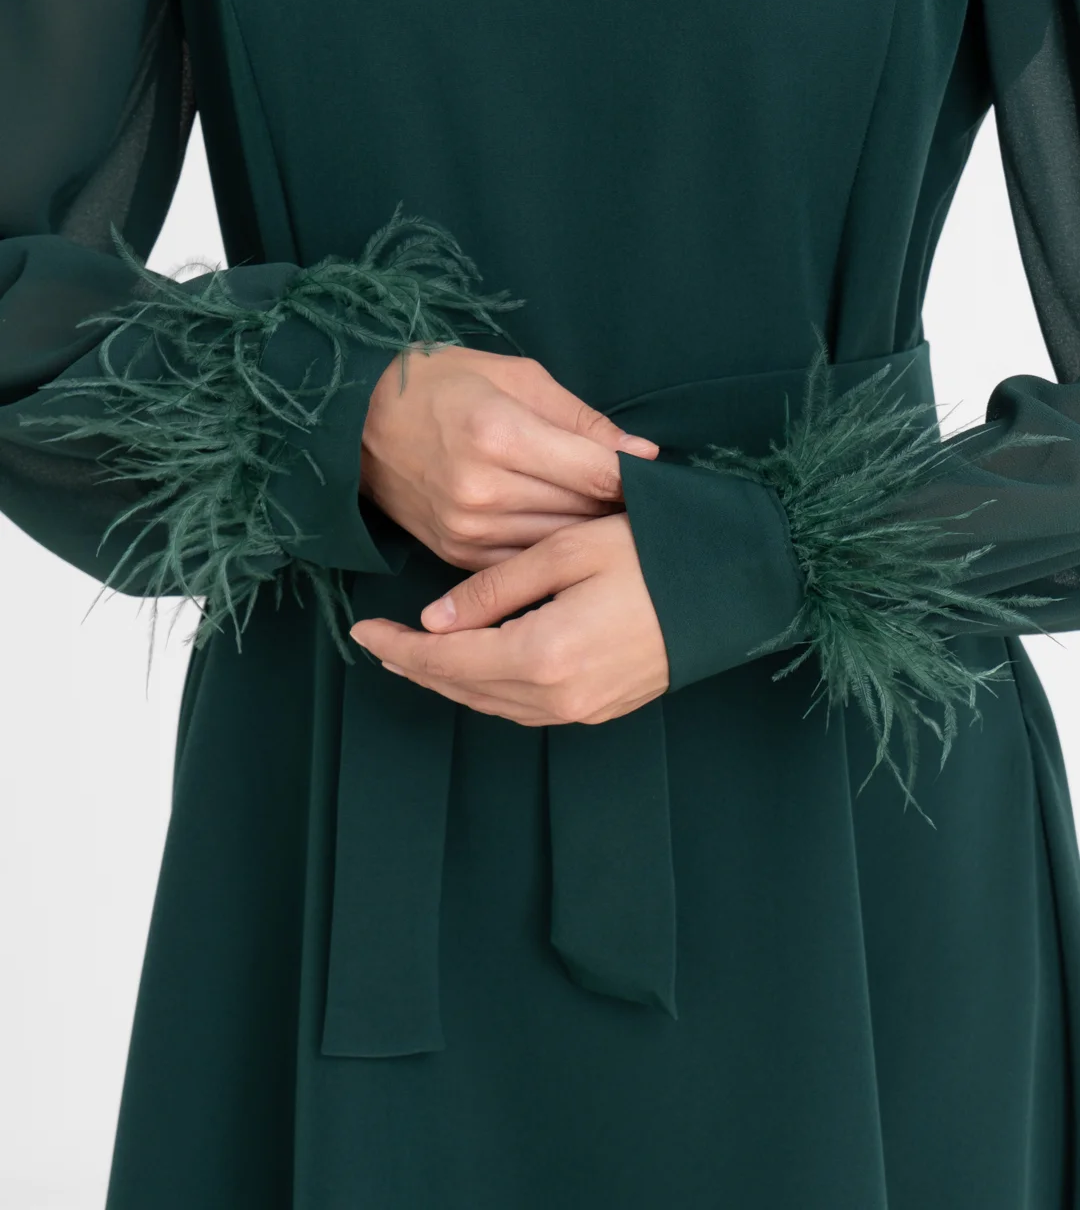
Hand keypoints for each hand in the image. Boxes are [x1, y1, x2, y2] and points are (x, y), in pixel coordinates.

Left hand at [349, 512, 669, 723]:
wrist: (742, 587)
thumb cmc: (659, 552)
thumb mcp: (568, 549)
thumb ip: (497, 588)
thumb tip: (437, 619)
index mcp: (544, 653)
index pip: (446, 659)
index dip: (399, 647)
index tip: (362, 630)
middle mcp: (560, 695)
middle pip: (464, 688)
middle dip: (415, 667)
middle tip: (380, 644)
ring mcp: (585, 708)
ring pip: (493, 705)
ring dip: (451, 681)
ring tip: (418, 656)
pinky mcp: (605, 707)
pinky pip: (527, 709)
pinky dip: (490, 690)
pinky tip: (479, 667)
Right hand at [360, 345, 657, 568]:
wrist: (354, 423)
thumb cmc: (440, 384)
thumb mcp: (514, 375)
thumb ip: (581, 419)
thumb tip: (642, 453)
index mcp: (498, 435)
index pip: (597, 471)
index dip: (636, 476)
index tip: (658, 476)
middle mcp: (483, 490)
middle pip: (583, 511)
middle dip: (618, 505)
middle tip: (646, 499)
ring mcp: (468, 529)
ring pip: (560, 543)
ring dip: (590, 531)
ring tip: (611, 517)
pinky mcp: (458, 554)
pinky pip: (526, 562)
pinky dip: (552, 548)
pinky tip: (568, 533)